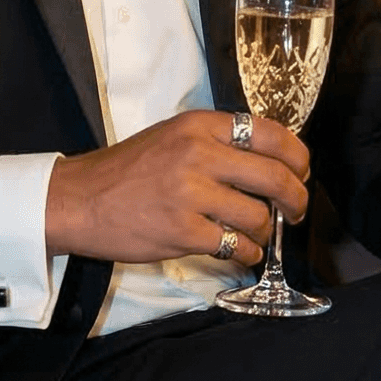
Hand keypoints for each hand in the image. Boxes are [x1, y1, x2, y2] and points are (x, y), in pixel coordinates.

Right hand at [46, 111, 308, 265]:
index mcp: (199, 125)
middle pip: (275, 176)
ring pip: (258, 216)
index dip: (298, 156)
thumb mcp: (173, 136)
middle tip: (297, 211)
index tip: (301, 172)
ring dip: (266, 232)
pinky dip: (247, 254)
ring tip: (257, 235)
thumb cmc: (127, 170)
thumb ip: (217, 143)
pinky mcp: (182, 232)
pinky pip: (236, 247)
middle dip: (297, 199)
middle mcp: (198, 154)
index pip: (271, 133)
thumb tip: (272, 162)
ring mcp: (190, 194)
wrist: (78, 200)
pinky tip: (241, 253)